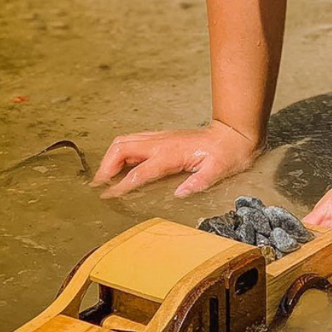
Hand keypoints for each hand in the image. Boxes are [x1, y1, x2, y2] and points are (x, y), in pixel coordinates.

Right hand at [91, 121, 262, 198]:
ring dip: (110, 158)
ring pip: (124, 141)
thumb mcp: (219, 170)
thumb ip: (200, 181)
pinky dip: (119, 152)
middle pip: (122, 148)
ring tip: (103, 178)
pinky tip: (119, 166)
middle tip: (98, 186)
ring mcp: (160, 137)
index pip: (140, 171)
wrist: (233, 135)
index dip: (122, 185)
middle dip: (106, 166)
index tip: (108, 196)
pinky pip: (133, 140)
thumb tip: (180, 194)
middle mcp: (161, 142)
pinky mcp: (161, 137)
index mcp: (172, 153)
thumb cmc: (227, 154)